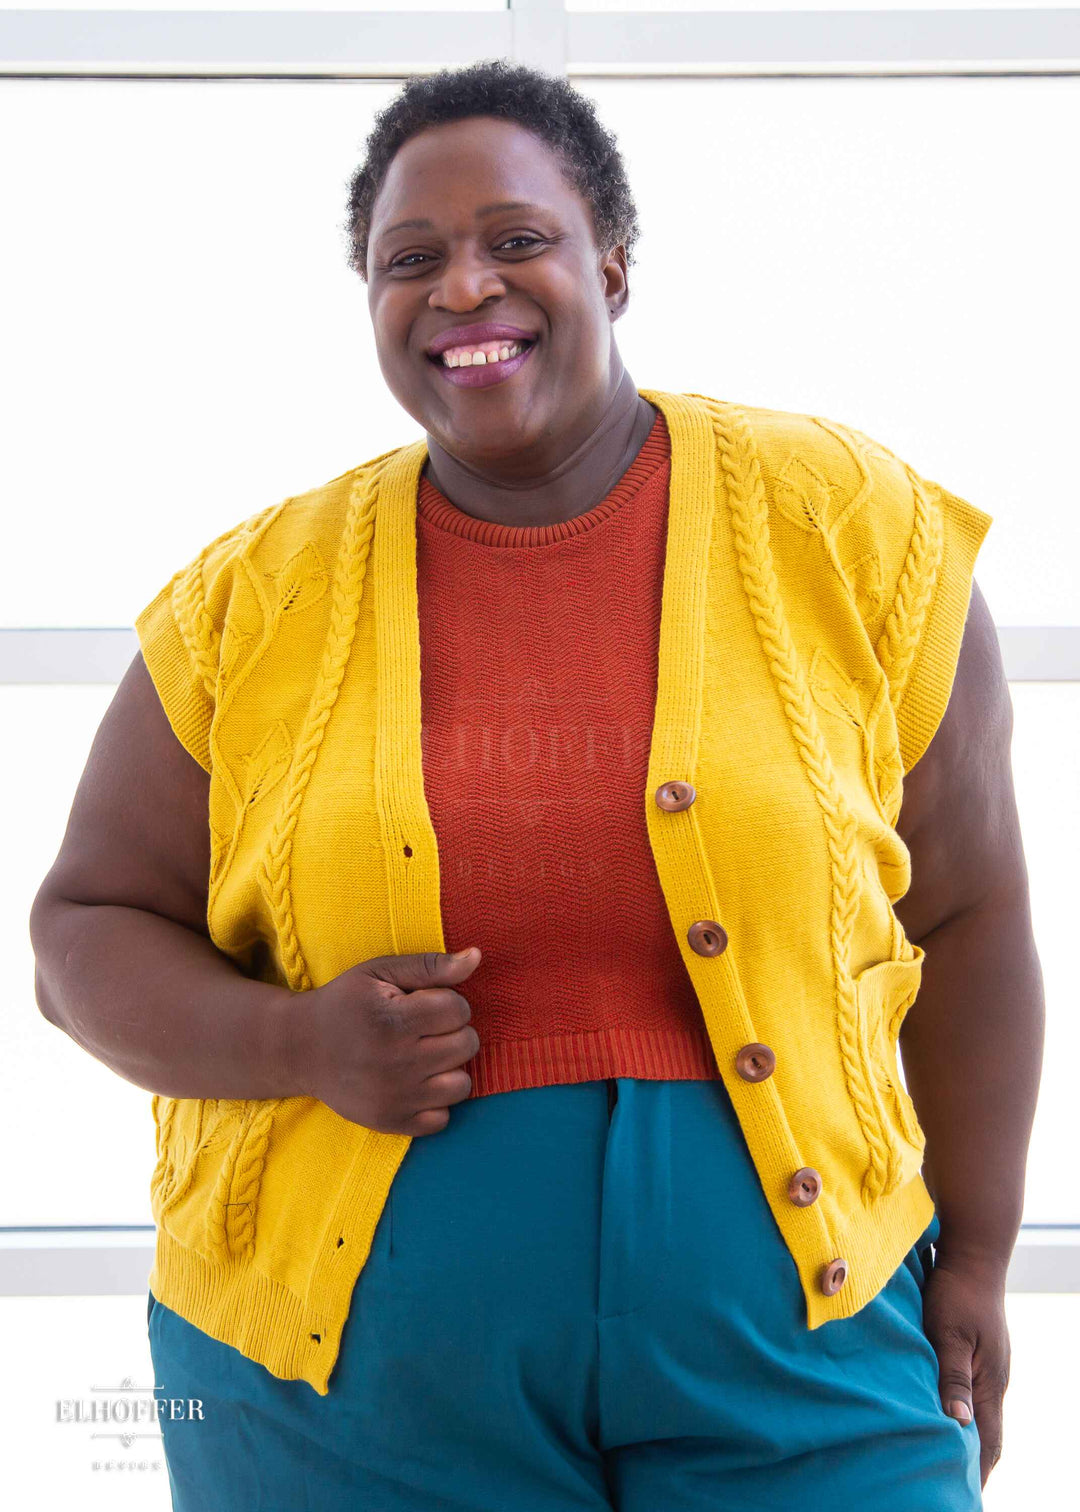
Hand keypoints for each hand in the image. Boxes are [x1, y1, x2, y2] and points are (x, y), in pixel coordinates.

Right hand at [297, 947, 482, 1135]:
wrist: (299, 1049)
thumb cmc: (346, 1003)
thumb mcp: (380, 971)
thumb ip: (431, 965)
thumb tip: (477, 957)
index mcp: (392, 1020)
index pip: (459, 1010)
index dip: (448, 1002)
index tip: (425, 1004)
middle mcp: (395, 1062)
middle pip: (466, 1045)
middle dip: (453, 1031)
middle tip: (425, 1029)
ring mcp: (394, 1097)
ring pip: (462, 1085)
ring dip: (450, 1068)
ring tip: (425, 1056)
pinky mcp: (390, 1122)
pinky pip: (443, 1119)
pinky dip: (435, 1102)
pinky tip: (416, 1084)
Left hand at [920, 1252, 1010, 1487]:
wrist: (973, 1253)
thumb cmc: (957, 1291)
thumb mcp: (950, 1334)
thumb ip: (953, 1377)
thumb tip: (958, 1423)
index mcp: (990, 1383)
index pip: (987, 1440)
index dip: (976, 1470)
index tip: (961, 1494)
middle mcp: (992, 1380)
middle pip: (986, 1433)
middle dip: (972, 1462)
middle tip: (951, 1485)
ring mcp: (986, 1366)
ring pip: (978, 1413)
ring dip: (965, 1437)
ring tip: (945, 1461)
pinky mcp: (975, 1351)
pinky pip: (969, 1392)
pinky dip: (959, 1412)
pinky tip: (943, 1415)